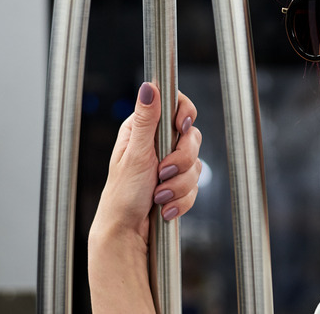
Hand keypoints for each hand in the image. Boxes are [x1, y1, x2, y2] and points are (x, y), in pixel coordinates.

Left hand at [92, 82, 202, 245]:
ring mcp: (171, 164)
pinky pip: (195, 186)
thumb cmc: (122, 194)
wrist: (127, 232)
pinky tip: (165, 207)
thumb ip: (146, 120)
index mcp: (144, 129)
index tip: (181, 127)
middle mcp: (159, 144)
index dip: (185, 114)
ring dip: (179, 185)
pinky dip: (182, 199)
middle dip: (182, 160)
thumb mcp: (135, 153)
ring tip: (159, 196)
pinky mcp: (179, 183)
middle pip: (192, 137)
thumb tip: (149, 86)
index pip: (176, 105)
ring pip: (196, 164)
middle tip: (163, 172)